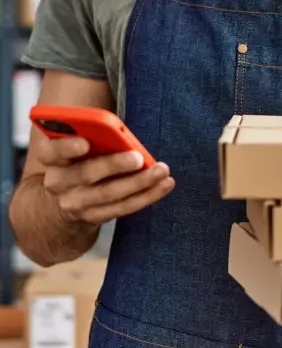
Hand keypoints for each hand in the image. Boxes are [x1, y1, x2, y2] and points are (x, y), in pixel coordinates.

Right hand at [41, 135, 174, 225]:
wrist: (63, 198)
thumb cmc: (78, 159)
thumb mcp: (75, 144)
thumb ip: (90, 134)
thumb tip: (117, 130)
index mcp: (51, 157)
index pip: (52, 151)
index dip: (67, 147)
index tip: (85, 142)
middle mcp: (58, 182)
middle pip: (86, 174)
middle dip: (114, 165)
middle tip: (138, 157)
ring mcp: (76, 203)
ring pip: (110, 194)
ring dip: (139, 182)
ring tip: (161, 171)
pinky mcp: (94, 216)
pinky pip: (123, 207)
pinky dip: (147, 196)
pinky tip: (164, 185)